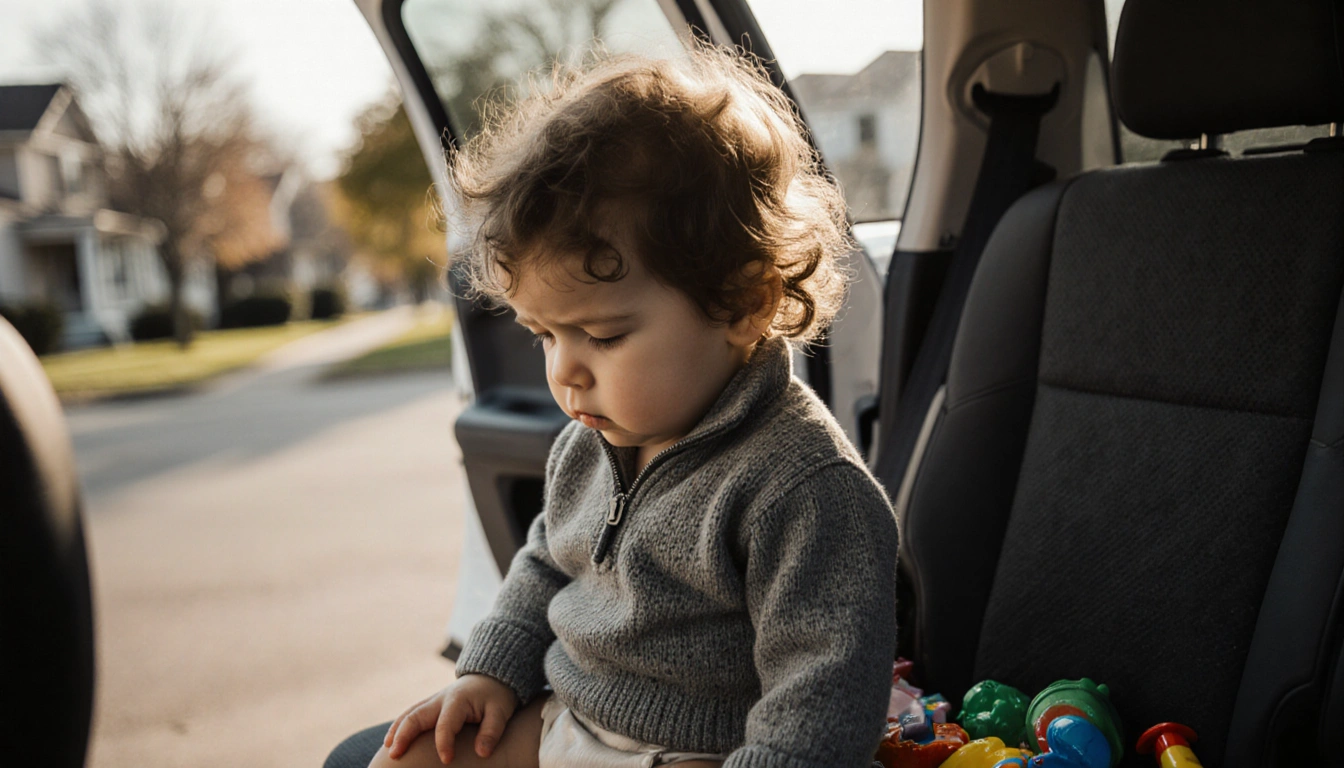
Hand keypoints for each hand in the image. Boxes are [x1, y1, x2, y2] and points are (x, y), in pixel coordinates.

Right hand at [384, 674, 519, 762]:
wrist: (489, 678)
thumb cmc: (495, 697)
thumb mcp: (500, 711)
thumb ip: (492, 731)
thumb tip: (482, 753)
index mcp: (458, 700)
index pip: (446, 723)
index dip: (444, 742)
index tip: (447, 760)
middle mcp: (440, 699)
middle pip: (417, 715)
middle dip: (405, 735)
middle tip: (395, 755)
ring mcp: (433, 701)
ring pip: (409, 714)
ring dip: (397, 731)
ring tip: (389, 751)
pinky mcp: (430, 705)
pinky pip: (410, 714)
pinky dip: (399, 727)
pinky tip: (391, 742)